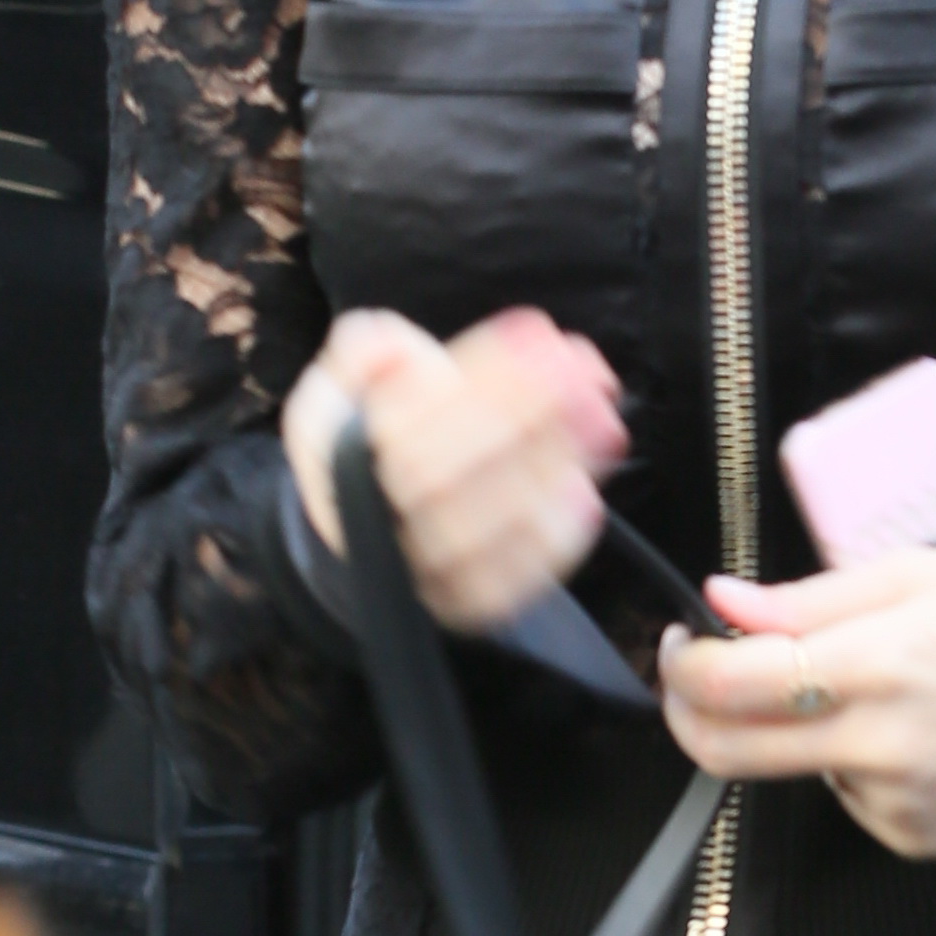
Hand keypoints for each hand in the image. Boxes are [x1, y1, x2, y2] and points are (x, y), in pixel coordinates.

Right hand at [282, 307, 622, 638]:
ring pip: (476, 536)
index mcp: (333, 460)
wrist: (373, 516)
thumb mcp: (353, 378)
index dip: (474, 381)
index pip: (404, 428)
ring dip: (544, 472)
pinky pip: (504, 583)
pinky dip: (547, 542)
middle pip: (441, 482)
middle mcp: (367, 526)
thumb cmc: (374, 431)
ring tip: (602, 419)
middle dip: (519, 420)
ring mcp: (415, 574)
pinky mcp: (463, 603)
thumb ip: (367, 352)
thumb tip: (388, 348)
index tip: (534, 332)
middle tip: (585, 375)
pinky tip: (584, 490)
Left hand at [658, 552, 935, 872]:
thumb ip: (809, 598)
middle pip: (731, 750)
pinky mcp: (917, 839)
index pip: (734, 683)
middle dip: (693, 713)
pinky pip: (850, 801)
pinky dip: (856, 768)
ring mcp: (898, 804)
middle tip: (700, 678)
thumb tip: (723, 602)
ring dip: (800, 734)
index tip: (682, 644)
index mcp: (879, 664)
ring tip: (876, 692)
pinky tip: (912, 736)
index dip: (685, 665)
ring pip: (797, 773)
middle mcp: (882, 745)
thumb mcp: (917, 576)